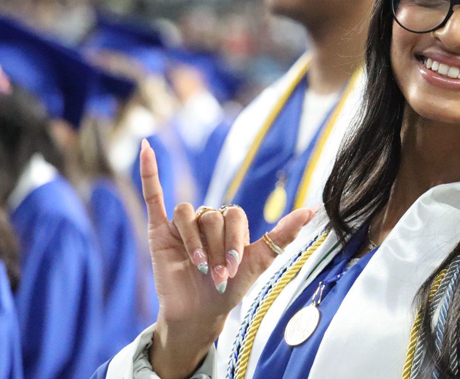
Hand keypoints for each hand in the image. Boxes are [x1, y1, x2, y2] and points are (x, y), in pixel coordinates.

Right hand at [139, 139, 312, 378]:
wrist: (200, 312)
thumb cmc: (231, 288)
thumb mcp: (260, 261)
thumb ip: (284, 234)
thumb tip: (313, 210)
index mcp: (230, 221)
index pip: (233, 214)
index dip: (235, 240)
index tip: (234, 268)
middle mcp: (207, 218)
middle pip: (212, 216)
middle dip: (216, 248)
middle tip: (217, 275)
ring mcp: (183, 223)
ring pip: (188, 213)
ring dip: (195, 240)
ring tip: (199, 266)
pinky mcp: (159, 230)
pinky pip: (153, 195)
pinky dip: (149, 171)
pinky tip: (146, 147)